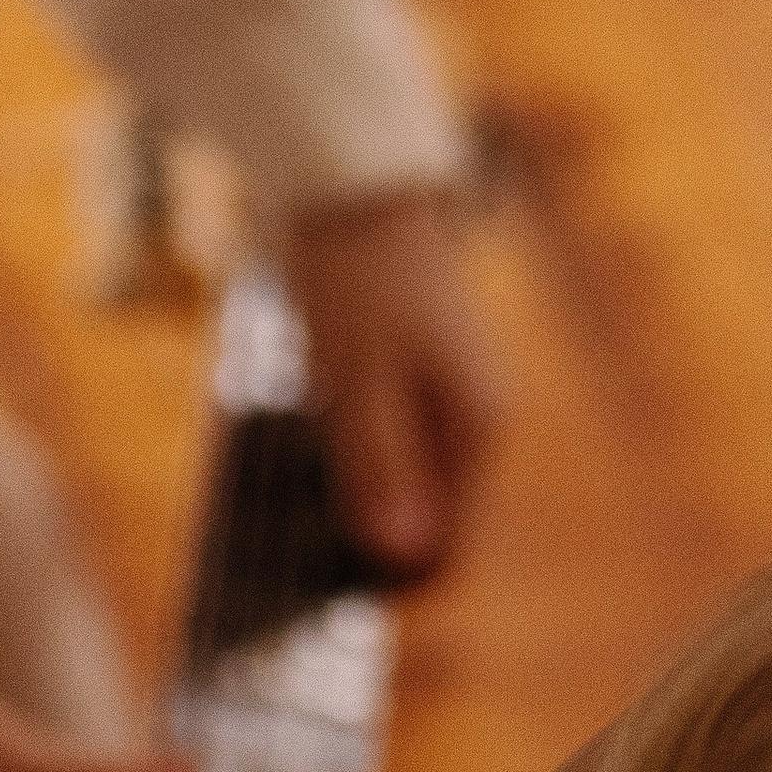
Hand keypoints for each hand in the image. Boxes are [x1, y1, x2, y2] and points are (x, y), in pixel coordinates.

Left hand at [287, 192, 504, 575]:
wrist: (351, 176)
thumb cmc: (352, 273)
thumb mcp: (356, 380)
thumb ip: (380, 470)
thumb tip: (405, 559)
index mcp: (474, 427)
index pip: (451, 548)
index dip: (392, 584)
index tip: (327, 595)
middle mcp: (473, 419)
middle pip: (429, 524)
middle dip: (372, 552)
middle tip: (297, 564)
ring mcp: (448, 397)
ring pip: (407, 489)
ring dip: (357, 514)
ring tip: (296, 519)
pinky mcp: (416, 378)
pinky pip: (391, 451)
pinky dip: (352, 470)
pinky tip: (308, 466)